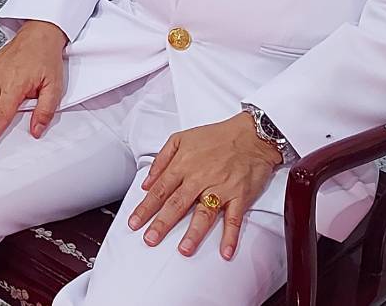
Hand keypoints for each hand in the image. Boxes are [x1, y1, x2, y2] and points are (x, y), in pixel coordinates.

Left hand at [128, 113, 282, 260]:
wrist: (252, 135)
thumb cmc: (216, 136)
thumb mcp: (181, 138)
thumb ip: (162, 159)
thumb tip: (147, 181)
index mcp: (183, 164)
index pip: (159, 190)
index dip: (145, 208)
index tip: (134, 222)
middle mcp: (199, 178)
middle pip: (177, 204)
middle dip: (162, 223)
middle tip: (150, 240)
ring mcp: (220, 188)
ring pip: (204, 214)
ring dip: (194, 233)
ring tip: (183, 249)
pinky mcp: (240, 196)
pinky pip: (234, 219)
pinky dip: (231, 236)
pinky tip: (225, 251)